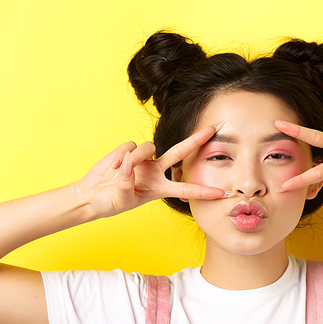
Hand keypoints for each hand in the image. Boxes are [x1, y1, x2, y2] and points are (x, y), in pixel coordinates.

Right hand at [75, 124, 227, 218]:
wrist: (91, 195)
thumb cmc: (109, 203)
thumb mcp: (120, 201)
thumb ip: (126, 185)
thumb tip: (128, 166)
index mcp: (160, 188)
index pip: (185, 189)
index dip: (202, 191)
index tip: (221, 193)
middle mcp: (156, 171)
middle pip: (180, 152)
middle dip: (197, 140)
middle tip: (215, 128)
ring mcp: (144, 160)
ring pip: (149, 147)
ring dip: (134, 157)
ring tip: (119, 170)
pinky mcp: (129, 150)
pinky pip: (130, 146)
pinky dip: (120, 156)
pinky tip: (112, 166)